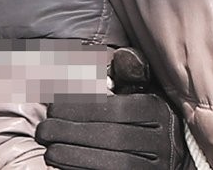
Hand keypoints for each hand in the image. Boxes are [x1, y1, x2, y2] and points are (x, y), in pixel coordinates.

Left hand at [36, 48, 186, 169]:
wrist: (169, 155)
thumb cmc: (147, 118)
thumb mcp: (144, 92)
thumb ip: (130, 75)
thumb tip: (120, 55)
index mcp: (159, 111)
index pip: (119, 109)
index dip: (84, 108)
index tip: (54, 107)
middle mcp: (163, 138)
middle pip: (114, 136)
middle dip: (73, 132)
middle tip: (43, 129)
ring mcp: (157, 164)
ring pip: (114, 162)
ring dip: (74, 156)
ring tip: (48, 148)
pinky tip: (62, 164)